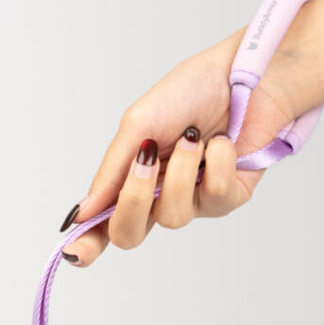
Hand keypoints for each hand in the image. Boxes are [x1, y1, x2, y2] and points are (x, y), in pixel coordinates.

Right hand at [61, 30, 297, 265]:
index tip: (77, 252)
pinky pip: (215, 198)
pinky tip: (221, 143)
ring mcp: (194, 200)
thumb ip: (111, 170)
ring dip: (181, 172)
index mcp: (131, 179)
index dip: (87, 243)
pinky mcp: (230, 198)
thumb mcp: (139, 124)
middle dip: (134, 201)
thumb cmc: (192, 91)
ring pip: (173, 217)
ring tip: (194, 138)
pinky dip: (216, 164)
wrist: (247, 72)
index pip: (103, 223)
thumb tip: (84, 211)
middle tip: (145, 165)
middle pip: (130, 234)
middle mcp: (159, 196)